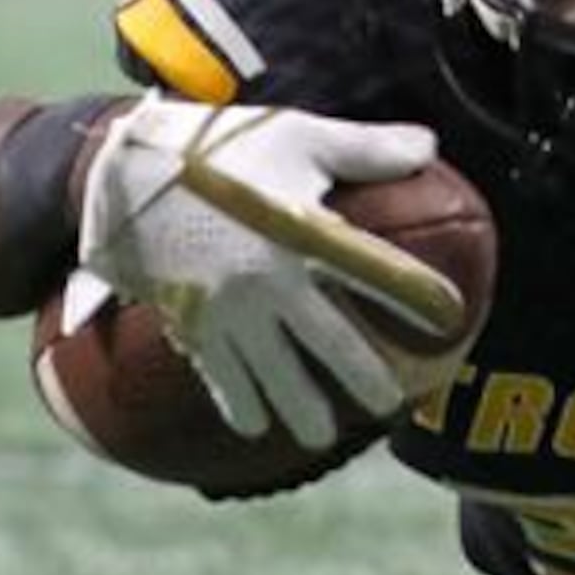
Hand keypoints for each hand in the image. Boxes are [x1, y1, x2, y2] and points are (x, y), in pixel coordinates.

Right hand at [74, 96, 456, 447]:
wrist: (122, 167)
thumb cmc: (222, 146)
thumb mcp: (299, 136)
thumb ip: (366, 149)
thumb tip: (432, 148)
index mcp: (304, 232)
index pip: (375, 270)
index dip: (415, 294)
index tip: (452, 316)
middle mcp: (269, 277)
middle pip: (328, 339)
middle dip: (361, 376)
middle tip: (388, 405)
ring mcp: (225, 305)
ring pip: (271, 369)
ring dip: (298, 406)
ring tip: (321, 438)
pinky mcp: (186, 318)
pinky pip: (217, 371)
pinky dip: (236, 400)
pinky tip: (253, 425)